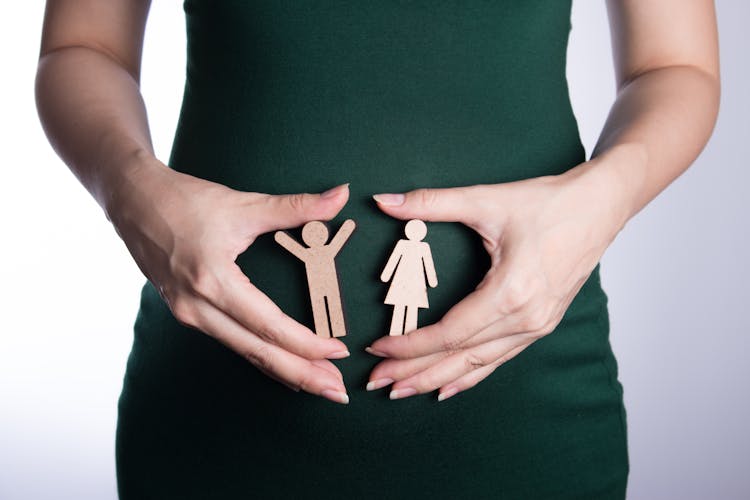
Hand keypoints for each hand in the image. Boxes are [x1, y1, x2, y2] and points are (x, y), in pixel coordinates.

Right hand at [108, 158, 351, 403]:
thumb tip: (340, 195)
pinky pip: (231, 343)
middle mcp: (198, 306)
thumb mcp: (244, 204)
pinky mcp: (187, 313)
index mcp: (212, 281)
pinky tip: (281, 370)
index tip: (337, 352)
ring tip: (318, 385)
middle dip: (301, 374)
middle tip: (337, 391)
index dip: (306, 343)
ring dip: (284, 371)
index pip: (268, 325)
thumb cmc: (184, 200)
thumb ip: (297, 206)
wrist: (133, 200)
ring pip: (244, 352)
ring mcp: (189, 314)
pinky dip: (260, 358)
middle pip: (258, 352)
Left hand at [365, 160, 628, 400]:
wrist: (600, 206)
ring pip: (479, 364)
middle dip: (414, 371)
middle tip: (377, 382)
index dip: (410, 345)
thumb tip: (384, 200)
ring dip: (438, 378)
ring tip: (403, 389)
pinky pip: (500, 359)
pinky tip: (448, 388)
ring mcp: (537, 326)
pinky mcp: (542, 324)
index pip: (450, 333)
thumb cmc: (549, 203)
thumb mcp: (485, 200)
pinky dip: (471, 376)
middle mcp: (526, 318)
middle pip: (460, 356)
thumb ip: (430, 203)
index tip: (377, 348)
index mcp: (510, 293)